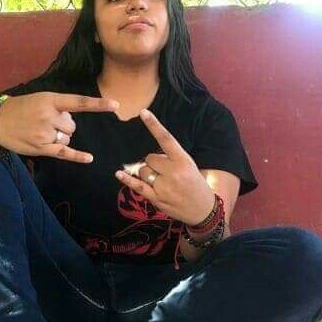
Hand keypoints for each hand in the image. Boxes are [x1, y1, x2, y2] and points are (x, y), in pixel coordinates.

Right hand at [0, 91, 118, 163]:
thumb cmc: (20, 108)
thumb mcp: (38, 98)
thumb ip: (57, 106)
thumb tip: (72, 120)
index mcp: (50, 100)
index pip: (78, 102)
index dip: (98, 104)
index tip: (116, 105)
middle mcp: (49, 116)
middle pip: (72, 125)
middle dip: (64, 125)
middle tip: (45, 122)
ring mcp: (45, 133)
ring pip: (68, 137)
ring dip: (60, 136)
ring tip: (41, 131)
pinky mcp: (42, 148)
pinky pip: (64, 152)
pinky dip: (77, 156)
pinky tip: (89, 158)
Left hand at [115, 109, 214, 225]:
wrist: (203, 209)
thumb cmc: (195, 184)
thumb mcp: (189, 166)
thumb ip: (171, 158)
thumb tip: (151, 157)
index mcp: (183, 160)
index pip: (166, 139)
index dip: (154, 125)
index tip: (143, 112)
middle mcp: (173, 172)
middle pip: (149, 158)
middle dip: (153, 162)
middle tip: (165, 171)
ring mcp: (164, 187)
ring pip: (143, 171)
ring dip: (147, 173)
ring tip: (162, 182)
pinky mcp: (156, 198)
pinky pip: (137, 186)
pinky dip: (127, 180)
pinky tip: (119, 174)